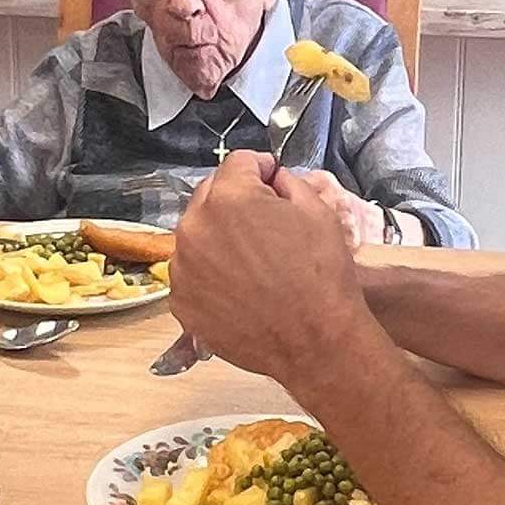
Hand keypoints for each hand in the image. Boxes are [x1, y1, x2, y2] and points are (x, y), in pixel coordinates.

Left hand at [172, 153, 366, 385]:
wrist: (315, 342)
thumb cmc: (322, 278)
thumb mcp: (317, 212)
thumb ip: (287, 182)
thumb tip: (272, 178)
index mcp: (228, 198)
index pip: (238, 162)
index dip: (262, 168)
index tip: (273, 180)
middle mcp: (195, 228)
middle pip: (211, 195)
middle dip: (236, 201)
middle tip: (265, 224)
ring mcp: (183, 268)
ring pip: (198, 235)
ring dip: (220, 238)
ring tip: (253, 262)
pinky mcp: (182, 301)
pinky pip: (193, 272)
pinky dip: (211, 273)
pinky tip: (240, 287)